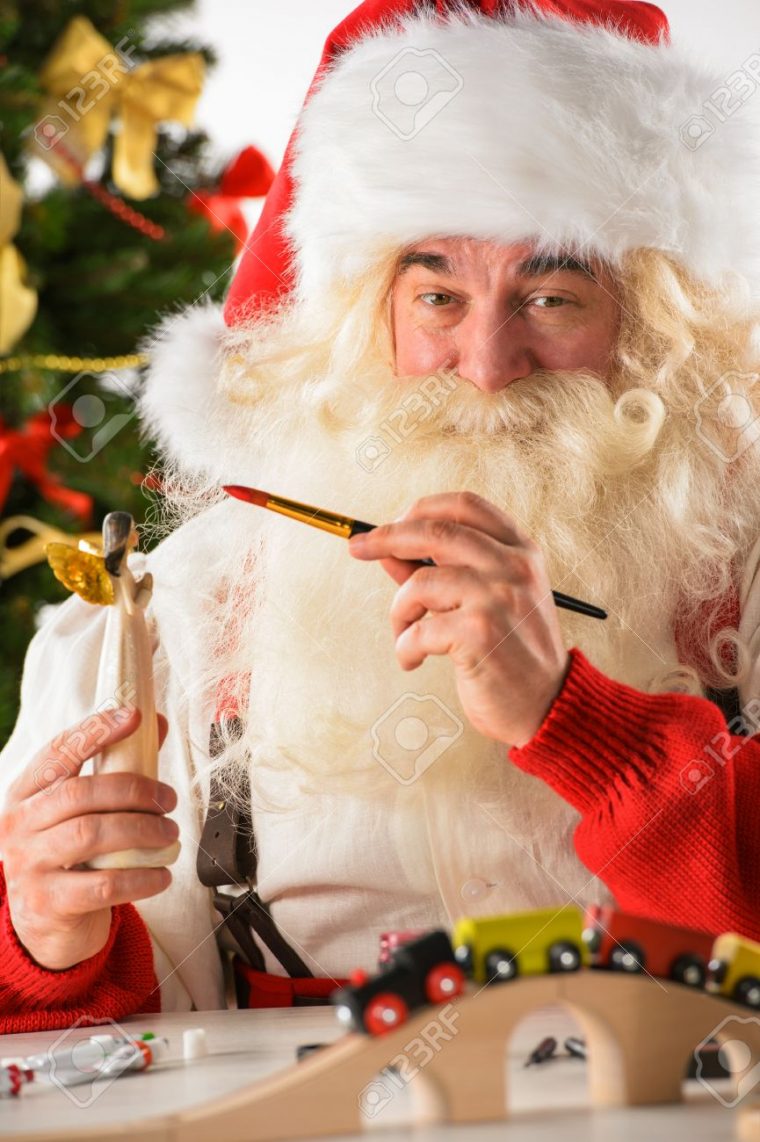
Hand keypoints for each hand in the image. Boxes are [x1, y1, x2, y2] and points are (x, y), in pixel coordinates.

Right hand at [0, 706, 176, 969]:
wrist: (45, 922)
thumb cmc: (70, 853)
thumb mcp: (83, 809)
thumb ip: (117, 766)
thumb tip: (155, 723)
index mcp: (27, 792)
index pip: (59, 750)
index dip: (97, 730)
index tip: (135, 717)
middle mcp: (20, 824)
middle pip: (80, 793)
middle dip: (134, 790)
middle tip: (168, 799)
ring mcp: (29, 864)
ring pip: (90, 835)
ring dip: (142, 831)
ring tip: (169, 834)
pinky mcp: (47, 903)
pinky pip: (103, 885)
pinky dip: (141, 877)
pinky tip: (162, 874)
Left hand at [348, 491, 569, 746]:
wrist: (548, 705)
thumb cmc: (513, 653)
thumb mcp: (486, 601)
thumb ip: (441, 571)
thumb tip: (387, 550)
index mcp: (520, 551)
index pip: (465, 506)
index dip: (419, 509)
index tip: (388, 524)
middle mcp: (514, 567)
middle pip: (436, 531)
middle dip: (387, 537)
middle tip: (358, 549)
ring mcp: (499, 598)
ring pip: (419, 584)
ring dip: (398, 612)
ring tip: (405, 636)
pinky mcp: (481, 633)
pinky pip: (418, 630)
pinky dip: (404, 647)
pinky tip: (413, 660)